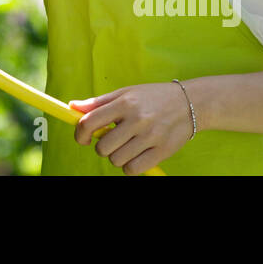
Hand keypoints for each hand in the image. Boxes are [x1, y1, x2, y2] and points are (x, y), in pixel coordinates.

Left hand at [69, 83, 193, 174]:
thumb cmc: (152, 98)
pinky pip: (133, 169)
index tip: (82, 138)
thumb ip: (98, 103)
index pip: (90, 122)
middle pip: (102, 147)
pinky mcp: (162, 151)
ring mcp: (150, 137)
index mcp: (125, 103)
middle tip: (111, 140)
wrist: (189, 103)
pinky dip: (129, 167)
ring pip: (116, 160)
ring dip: (117, 157)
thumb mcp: (125, 93)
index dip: (80, 133)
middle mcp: (137, 119)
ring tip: (126, 146)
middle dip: (102, 147)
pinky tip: (135, 156)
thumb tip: (72, 107)